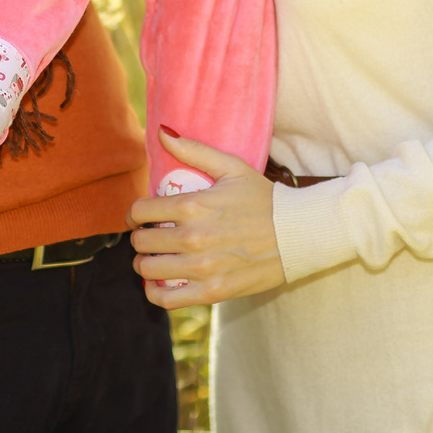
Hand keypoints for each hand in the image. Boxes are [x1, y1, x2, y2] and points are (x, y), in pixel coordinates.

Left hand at [126, 134, 283, 308]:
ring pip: (148, 270)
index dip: (134, 214)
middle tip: (150, 237)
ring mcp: (202, 268)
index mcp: (193, 205)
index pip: (141, 210)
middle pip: (141, 241)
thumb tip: (163, 133)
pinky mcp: (212, 292)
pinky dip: (155, 292)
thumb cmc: (265, 199)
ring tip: (154, 259)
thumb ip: (195, 150)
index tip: (140, 217)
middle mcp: (193, 237)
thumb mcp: (232, 167)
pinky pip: (167, 299)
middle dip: (140, 237)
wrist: (298, 235)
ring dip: (144, 263)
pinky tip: (158, 284)